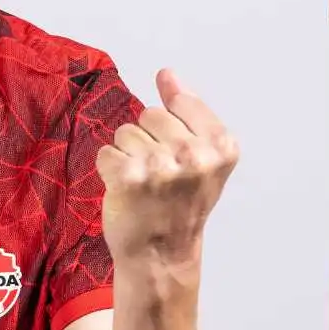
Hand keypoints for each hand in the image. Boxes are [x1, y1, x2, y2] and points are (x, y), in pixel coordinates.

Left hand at [98, 71, 239, 272]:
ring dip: (128, 157)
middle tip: (160, 175)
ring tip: (143, 185)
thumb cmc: (181, 205)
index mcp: (221, 146)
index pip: (181, 102)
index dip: (173, 128)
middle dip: (149, 140)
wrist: (161, 255)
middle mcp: (195, 155)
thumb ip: (187, 111)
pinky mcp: (129, 177)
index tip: (178, 156)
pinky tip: (126, 192)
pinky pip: (107, 153)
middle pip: (150, 115)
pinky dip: (110, 171)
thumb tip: (167, 74)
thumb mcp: (202, 156)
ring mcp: (162, 166)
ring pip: (126, 133)